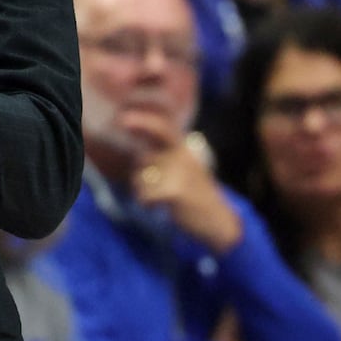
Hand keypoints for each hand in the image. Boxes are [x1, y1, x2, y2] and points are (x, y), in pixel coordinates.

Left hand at [128, 116, 242, 253]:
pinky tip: (159, 207)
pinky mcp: (174, 190)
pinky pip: (144, 195)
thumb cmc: (196, 195)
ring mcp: (178, 172)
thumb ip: (164, 158)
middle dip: (141, 177)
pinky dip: (146, 204)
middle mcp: (181, 156)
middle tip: (156, 190)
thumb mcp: (185, 169)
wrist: (218, 220)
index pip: (162, 128)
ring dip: (144, 192)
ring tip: (162, 199)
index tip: (122, 119)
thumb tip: (137, 155)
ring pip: (140, 179)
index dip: (142, 121)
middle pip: (142, 160)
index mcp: (183, 149)